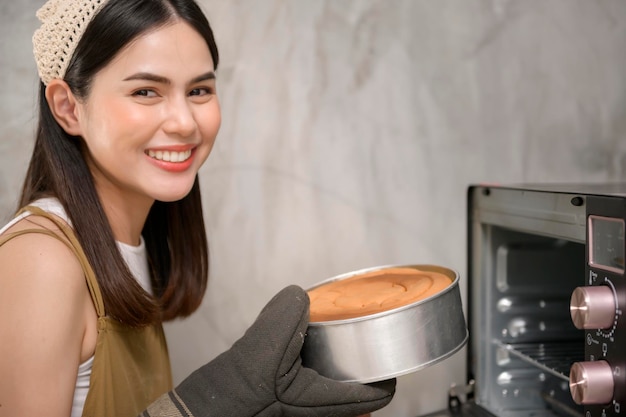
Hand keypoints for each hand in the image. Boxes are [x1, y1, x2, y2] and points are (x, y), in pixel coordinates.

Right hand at [171, 285, 395, 416]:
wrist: (200, 410)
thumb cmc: (232, 391)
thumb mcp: (261, 345)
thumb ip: (286, 313)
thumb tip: (298, 297)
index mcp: (319, 401)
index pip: (373, 398)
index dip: (387, 376)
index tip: (391, 356)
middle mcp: (315, 412)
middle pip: (359, 398)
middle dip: (365, 371)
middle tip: (367, 344)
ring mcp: (301, 411)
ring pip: (336, 395)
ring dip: (340, 370)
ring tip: (339, 343)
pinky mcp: (284, 405)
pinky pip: (314, 388)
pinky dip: (316, 368)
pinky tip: (303, 349)